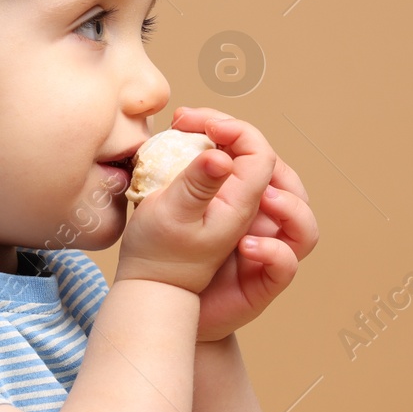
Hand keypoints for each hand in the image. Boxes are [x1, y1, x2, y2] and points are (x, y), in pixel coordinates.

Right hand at [114, 120, 267, 293]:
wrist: (151, 290)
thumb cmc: (158, 258)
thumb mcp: (174, 218)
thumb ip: (198, 186)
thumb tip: (222, 156)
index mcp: (242, 207)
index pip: (261, 155)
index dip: (236, 130)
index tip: (199, 124)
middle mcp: (246, 207)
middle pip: (257, 154)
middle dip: (227, 130)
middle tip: (184, 121)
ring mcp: (233, 208)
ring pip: (244, 162)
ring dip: (221, 141)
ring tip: (189, 132)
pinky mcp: (217, 208)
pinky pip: (226, 172)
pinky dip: (210, 155)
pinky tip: (183, 149)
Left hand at [167, 108, 318, 342]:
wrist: (162, 299)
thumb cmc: (166, 248)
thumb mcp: (169, 202)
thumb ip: (184, 169)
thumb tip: (184, 125)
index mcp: (242, 192)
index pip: (256, 153)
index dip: (235, 130)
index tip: (198, 120)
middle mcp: (263, 218)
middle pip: (289, 182)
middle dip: (268, 162)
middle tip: (228, 148)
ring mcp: (269, 248)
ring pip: (304, 225)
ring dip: (288, 207)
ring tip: (264, 199)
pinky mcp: (265, 280)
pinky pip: (287, 264)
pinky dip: (275, 253)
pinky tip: (248, 246)